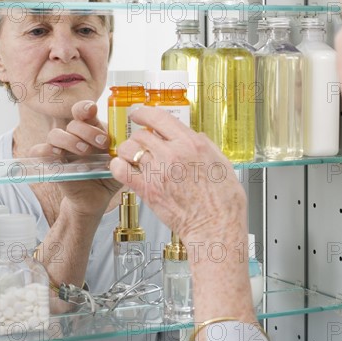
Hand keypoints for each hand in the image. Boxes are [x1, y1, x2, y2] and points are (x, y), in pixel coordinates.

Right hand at [30, 100, 121, 216]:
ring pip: (55, 133)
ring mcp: (60, 148)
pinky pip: (39, 151)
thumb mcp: (120, 161)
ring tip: (85, 152)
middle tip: (102, 143)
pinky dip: (46, 150)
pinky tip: (59, 155)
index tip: (92, 111)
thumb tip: (133, 141)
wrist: (95, 199)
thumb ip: (124, 149)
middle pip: (73, 123)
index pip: (83, 111)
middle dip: (88, 131)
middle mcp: (74, 136)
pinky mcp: (50, 163)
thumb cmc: (107, 176)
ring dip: (70, 140)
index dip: (85, 108)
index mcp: (90, 131)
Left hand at [109, 106, 247, 246]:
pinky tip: (123, 168)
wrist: (216, 227)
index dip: (144, 113)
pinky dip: (118, 166)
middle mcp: (173, 153)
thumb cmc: (223, 202)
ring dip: (128, 150)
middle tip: (139, 142)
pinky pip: (121, 170)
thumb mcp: (223, 164)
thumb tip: (196, 137)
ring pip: (129, 148)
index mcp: (192, 144)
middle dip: (139, 136)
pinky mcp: (147, 189)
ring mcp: (158, 171)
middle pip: (142, 133)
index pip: (160, 117)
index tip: (139, 114)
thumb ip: (207, 146)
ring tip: (132, 157)